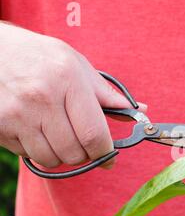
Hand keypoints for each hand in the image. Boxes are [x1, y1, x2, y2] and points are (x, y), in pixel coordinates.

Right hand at [0, 24, 145, 168]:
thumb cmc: (40, 57)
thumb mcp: (76, 65)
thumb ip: (106, 94)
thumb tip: (139, 112)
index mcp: (68, 81)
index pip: (94, 134)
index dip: (106, 153)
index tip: (110, 158)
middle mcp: (42, 99)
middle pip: (75, 153)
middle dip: (85, 154)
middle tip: (84, 142)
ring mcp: (17, 115)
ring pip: (52, 159)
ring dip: (62, 155)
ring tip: (60, 134)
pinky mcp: (0, 127)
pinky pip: (29, 155)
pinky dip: (39, 150)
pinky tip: (37, 130)